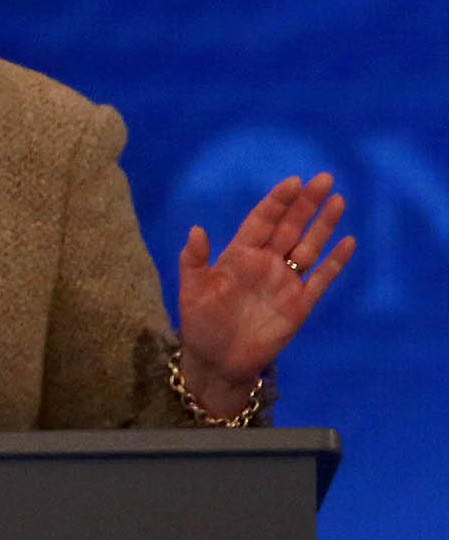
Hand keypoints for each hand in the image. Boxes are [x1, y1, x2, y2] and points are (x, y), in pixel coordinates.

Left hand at [177, 172, 353, 413]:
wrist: (217, 361)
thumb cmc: (202, 323)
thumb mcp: (191, 291)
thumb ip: (193, 261)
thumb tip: (196, 229)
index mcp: (239, 256)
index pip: (261, 221)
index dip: (277, 202)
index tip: (292, 182)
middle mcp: (266, 263)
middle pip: (290, 227)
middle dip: (306, 204)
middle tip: (323, 178)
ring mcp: (285, 282)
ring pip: (309, 247)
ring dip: (324, 225)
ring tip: (337, 200)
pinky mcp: (300, 304)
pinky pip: (321, 279)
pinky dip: (335, 261)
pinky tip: (348, 241)